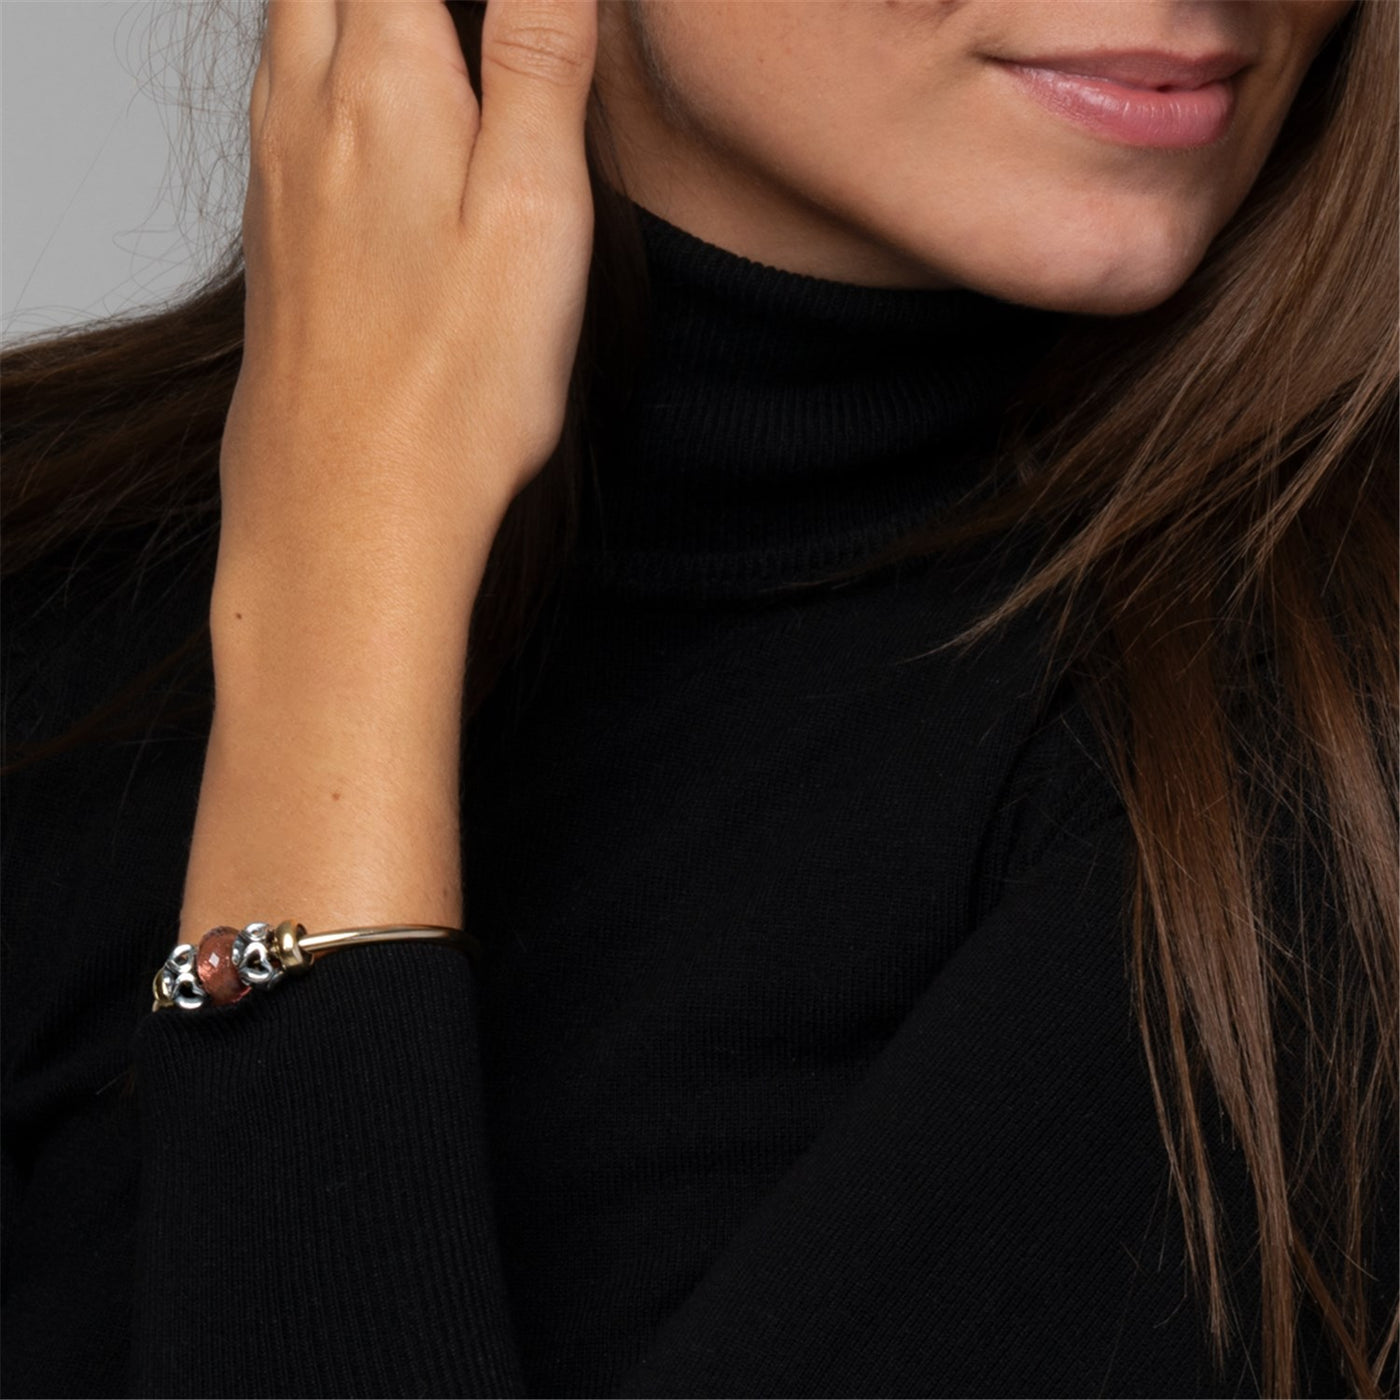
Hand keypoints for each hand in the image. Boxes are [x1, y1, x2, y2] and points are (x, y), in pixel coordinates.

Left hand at [213, 0, 597, 644]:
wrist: (350, 507)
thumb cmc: (451, 383)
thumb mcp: (531, 207)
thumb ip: (540, 58)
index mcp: (384, 78)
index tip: (528, 26)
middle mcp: (307, 105)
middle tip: (472, 38)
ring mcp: (278, 170)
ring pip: (291, 27)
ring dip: (353, 13)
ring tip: (426, 44)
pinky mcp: (275, 232)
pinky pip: (281, 102)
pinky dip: (322, 71)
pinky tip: (368, 117)